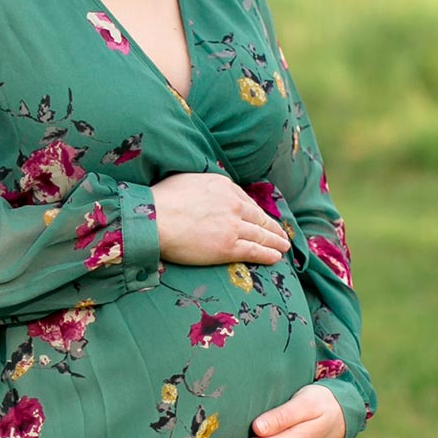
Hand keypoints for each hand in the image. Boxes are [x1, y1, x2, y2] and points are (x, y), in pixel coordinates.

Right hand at [149, 171, 289, 268]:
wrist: (154, 218)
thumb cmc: (161, 199)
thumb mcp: (188, 180)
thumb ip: (204, 186)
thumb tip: (205, 191)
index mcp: (224, 186)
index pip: (246, 201)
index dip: (256, 212)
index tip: (262, 219)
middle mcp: (233, 204)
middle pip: (259, 217)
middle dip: (272, 227)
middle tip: (281, 235)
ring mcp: (232, 226)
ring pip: (261, 235)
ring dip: (275, 242)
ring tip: (284, 247)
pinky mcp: (228, 247)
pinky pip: (254, 251)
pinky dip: (268, 254)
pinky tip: (276, 257)